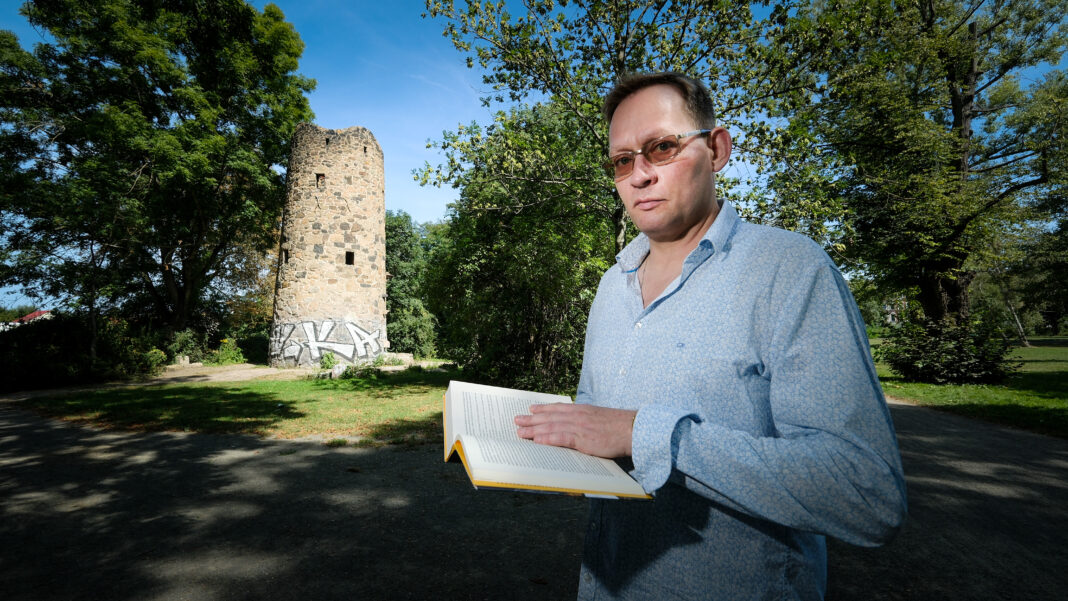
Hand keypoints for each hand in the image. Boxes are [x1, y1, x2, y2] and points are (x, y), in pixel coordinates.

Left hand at [514, 403, 635, 457]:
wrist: (633, 429)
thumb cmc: (620, 426)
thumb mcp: (601, 417)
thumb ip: (588, 419)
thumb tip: (580, 425)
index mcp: (583, 410)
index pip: (558, 408)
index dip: (543, 409)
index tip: (531, 409)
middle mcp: (578, 416)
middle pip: (550, 417)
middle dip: (532, 419)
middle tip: (516, 420)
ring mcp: (579, 427)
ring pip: (551, 427)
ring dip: (533, 430)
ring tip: (520, 432)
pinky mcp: (583, 439)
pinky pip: (561, 439)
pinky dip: (547, 439)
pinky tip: (536, 441)